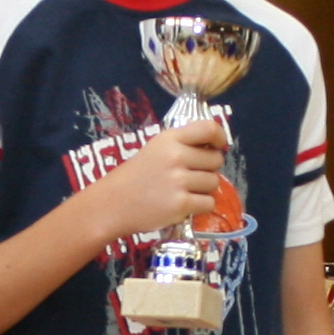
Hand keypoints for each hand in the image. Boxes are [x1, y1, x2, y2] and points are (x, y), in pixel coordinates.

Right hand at [73, 119, 229, 244]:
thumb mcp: (156, 149)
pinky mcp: (180, 204)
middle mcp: (176, 156)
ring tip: (183, 191)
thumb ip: (183, 144)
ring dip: (203, 189)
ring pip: (214, 183)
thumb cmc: (136, 176)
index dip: (220, 137)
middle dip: (208, 169)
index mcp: (170, 139)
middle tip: (190, 176)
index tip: (218, 146)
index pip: (208, 128)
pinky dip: (200, 206)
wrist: (113, 203)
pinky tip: (184, 205)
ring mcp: (178, 181)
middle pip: (216, 160)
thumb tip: (216, 146)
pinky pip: (208, 203)